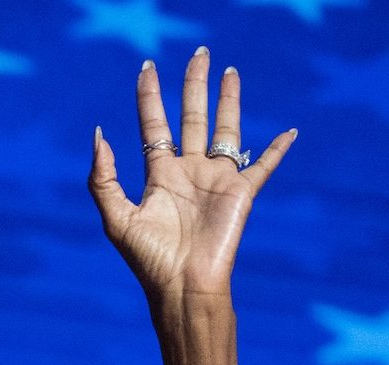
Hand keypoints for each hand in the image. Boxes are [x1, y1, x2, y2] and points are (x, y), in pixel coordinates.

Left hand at [87, 49, 295, 303]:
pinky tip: (289, 132)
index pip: (154, 125)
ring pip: (225, 130)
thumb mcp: (116, 218)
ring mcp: (217, 180)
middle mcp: (189, 172)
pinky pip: (264, 166)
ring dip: (229, 101)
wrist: (183, 287)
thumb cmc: (149, 260)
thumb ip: (104, 178)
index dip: (150, 96)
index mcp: (159, 175)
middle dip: (193, 85)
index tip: (147, 68)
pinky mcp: (242, 194)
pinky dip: (277, 150)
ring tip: (230, 72)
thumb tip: (99, 135)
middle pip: (192, 117)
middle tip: (198, 52)